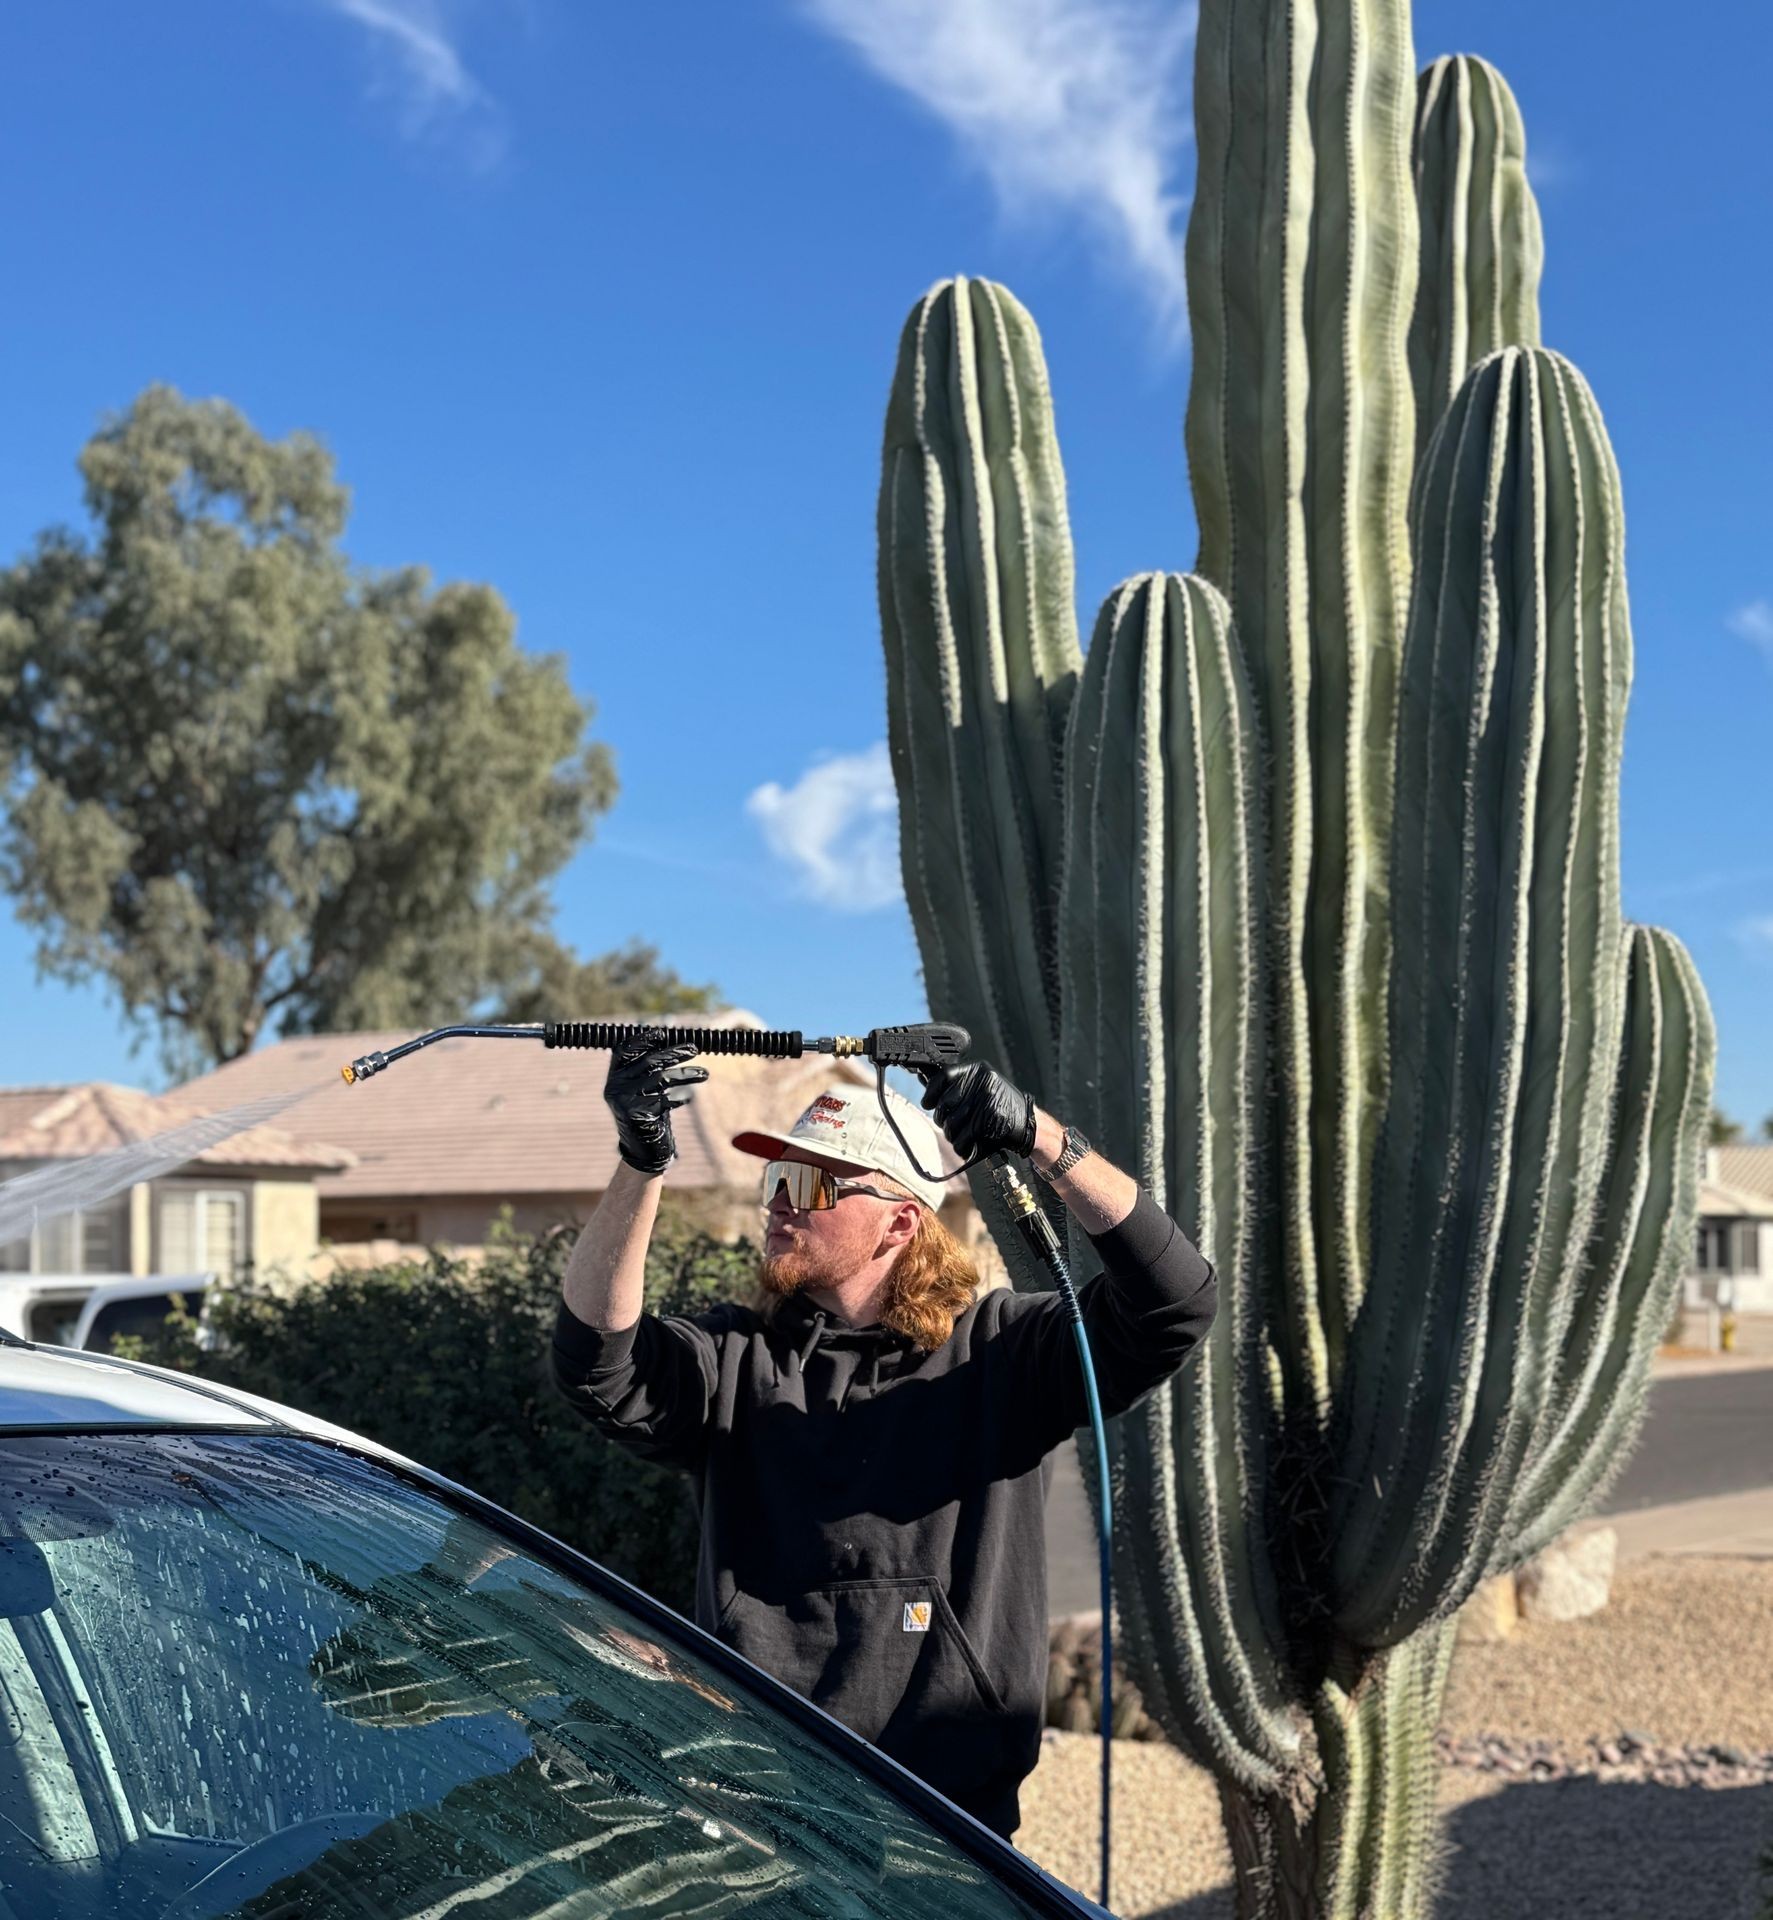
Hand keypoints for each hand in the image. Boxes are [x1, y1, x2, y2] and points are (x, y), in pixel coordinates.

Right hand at [604, 1030, 708, 1174]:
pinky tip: (688, 1098)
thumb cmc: (649, 1114)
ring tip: (705, 1074)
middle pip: (648, 1062)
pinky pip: (664, 1100)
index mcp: (614, 1077)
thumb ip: (651, 1069)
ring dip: (686, 1074)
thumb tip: (670, 1043)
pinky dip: (680, 1098)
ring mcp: (623, 1101)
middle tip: (694, 1048)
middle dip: (674, 1052)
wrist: (642, 1150)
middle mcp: (614, 1087)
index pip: (624, 1050)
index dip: (643, 1039)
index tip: (663, 1033)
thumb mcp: (646, 1089)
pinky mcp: (635, 1115)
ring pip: (660, 1079)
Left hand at [919, 1061, 1035, 1159]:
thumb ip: (958, 1084)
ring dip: (951, 1135)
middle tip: (947, 1124)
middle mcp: (981, 1082)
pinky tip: (967, 1145)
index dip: (931, 1091)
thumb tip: (925, 1081)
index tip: (927, 1103)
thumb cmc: (1001, 1106)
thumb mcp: (982, 1086)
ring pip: (951, 1122)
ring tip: (959, 1136)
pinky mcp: (989, 1120)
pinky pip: (963, 1136)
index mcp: (978, 1070)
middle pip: (945, 1102)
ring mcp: (986, 1101)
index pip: (943, 1075)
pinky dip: (961, 1146)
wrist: (1029, 1123)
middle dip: (942, 1118)